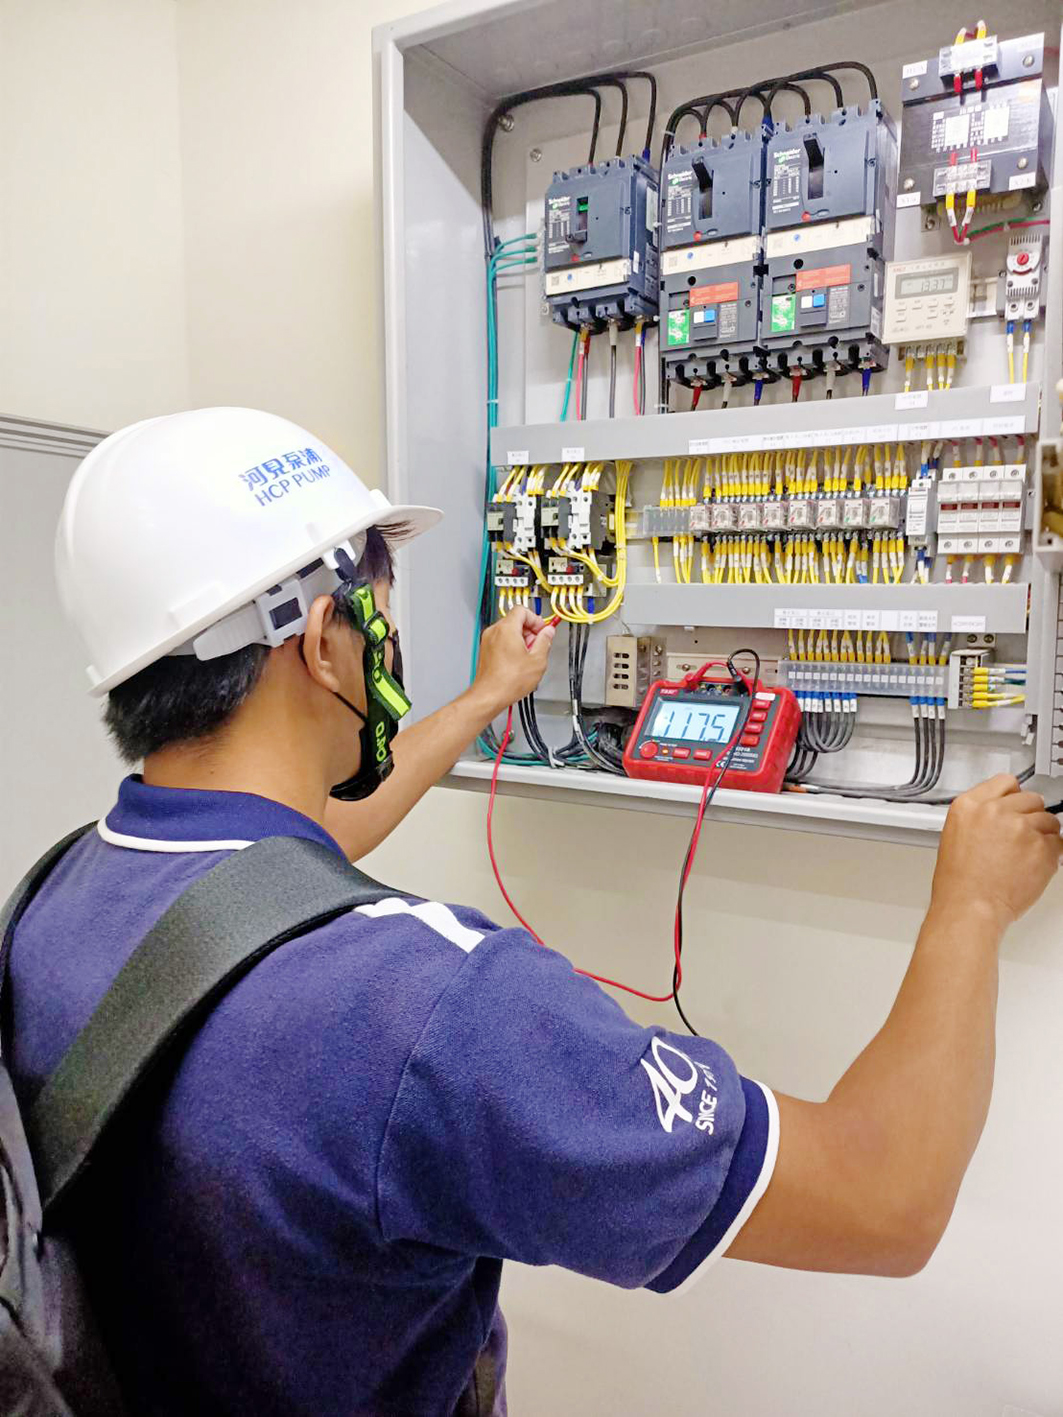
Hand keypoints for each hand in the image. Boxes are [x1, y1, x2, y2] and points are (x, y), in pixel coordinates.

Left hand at [471, 608, 556, 717]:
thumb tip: (548, 632)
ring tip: (528, 656)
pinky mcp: (486, 650)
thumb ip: (545, 641)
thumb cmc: (508, 681)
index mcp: (507, 629)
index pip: (522, 610)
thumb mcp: (537, 660)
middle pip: (515, 620)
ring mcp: (488, 641)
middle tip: (538, 645)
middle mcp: (494, 631)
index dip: (536, 619)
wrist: (490, 695)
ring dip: (521, 639)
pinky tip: (519, 662)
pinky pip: (501, 641)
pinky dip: (511, 646)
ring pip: (508, 631)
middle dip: (530, 631)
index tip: (542, 630)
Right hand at [931, 774, 1061, 927]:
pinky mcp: (1043, 847)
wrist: (970, 907)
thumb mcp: (955, 835)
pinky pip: (1058, 843)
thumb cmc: (959, 882)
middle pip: (1031, 798)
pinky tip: (1032, 866)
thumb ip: (980, 817)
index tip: (1016, 805)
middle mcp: (996, 811)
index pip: (1005, 782)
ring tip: (1025, 855)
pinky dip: (1051, 854)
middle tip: (1021, 836)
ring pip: (1049, 819)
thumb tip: (1003, 813)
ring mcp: (1022, 827)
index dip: (1013, 796)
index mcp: (970, 805)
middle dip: (1030, 816)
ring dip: (1043, 834)